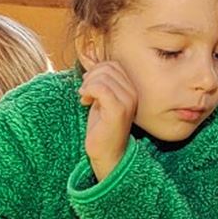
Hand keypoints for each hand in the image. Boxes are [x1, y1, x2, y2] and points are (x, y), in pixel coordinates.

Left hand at [79, 61, 137, 179]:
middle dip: (91, 76)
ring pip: (103, 76)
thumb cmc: (102, 128)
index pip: (113, 65)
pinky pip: (101, 88)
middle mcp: (132, 93)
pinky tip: (85, 101)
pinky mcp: (118, 110)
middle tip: (85, 92)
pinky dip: (88, 90)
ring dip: (88, 85)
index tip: (88, 86)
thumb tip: (91, 67)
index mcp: (131, 89)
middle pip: (108, 68)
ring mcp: (127, 101)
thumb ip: (102, 83)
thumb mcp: (103, 100)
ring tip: (85, 98)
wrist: (107, 153)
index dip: (96, 71)